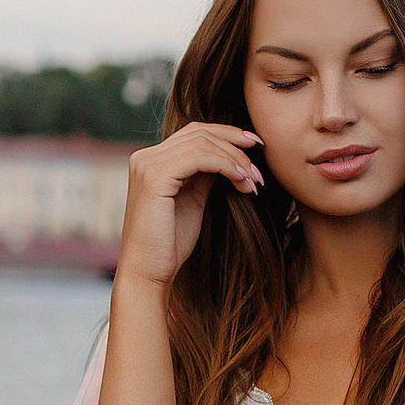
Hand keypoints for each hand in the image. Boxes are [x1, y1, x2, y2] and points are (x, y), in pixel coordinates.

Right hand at [116, 123, 262, 288]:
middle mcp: (144, 158)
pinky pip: (200, 157)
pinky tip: (241, 181)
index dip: (228, 134)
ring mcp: (147, 165)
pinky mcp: (155, 178)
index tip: (256, 147)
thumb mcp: (192, 200)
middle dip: (236, 145)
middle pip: (200, 132)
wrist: (148, 273)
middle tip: (259, 169)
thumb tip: (227, 156)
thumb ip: (203, 175)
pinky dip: (226, 165)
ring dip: (236, 160)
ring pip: (203, 143)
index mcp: (150, 161)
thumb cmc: (170, 244)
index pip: (194, 133)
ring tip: (253, 182)